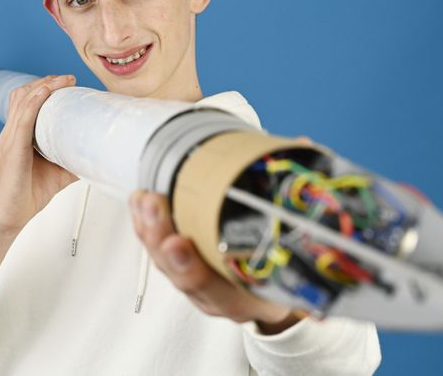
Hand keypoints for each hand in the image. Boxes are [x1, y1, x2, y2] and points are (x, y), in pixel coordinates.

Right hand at [0, 74, 78, 232]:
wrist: (8, 217)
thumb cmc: (25, 195)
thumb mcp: (57, 174)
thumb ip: (71, 162)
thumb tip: (95, 156)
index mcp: (18, 135)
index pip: (27, 101)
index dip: (45, 87)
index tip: (67, 83)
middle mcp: (11, 132)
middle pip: (24, 94)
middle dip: (46, 81)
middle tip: (69, 79)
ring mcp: (10, 138)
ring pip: (24, 100)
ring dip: (44, 85)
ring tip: (63, 80)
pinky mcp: (12, 148)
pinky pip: (23, 117)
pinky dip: (35, 101)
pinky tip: (47, 92)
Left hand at [130, 190, 303, 333]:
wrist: (279, 294)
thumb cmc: (287, 267)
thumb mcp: (302, 244)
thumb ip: (298, 200)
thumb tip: (303, 146)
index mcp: (246, 296)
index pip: (213, 288)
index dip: (192, 267)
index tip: (178, 243)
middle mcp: (215, 295)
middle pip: (179, 273)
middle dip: (161, 238)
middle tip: (153, 205)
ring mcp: (197, 284)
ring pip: (164, 262)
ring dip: (149, 229)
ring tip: (143, 198)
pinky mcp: (183, 267)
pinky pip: (159, 251)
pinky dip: (147, 226)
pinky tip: (140, 202)